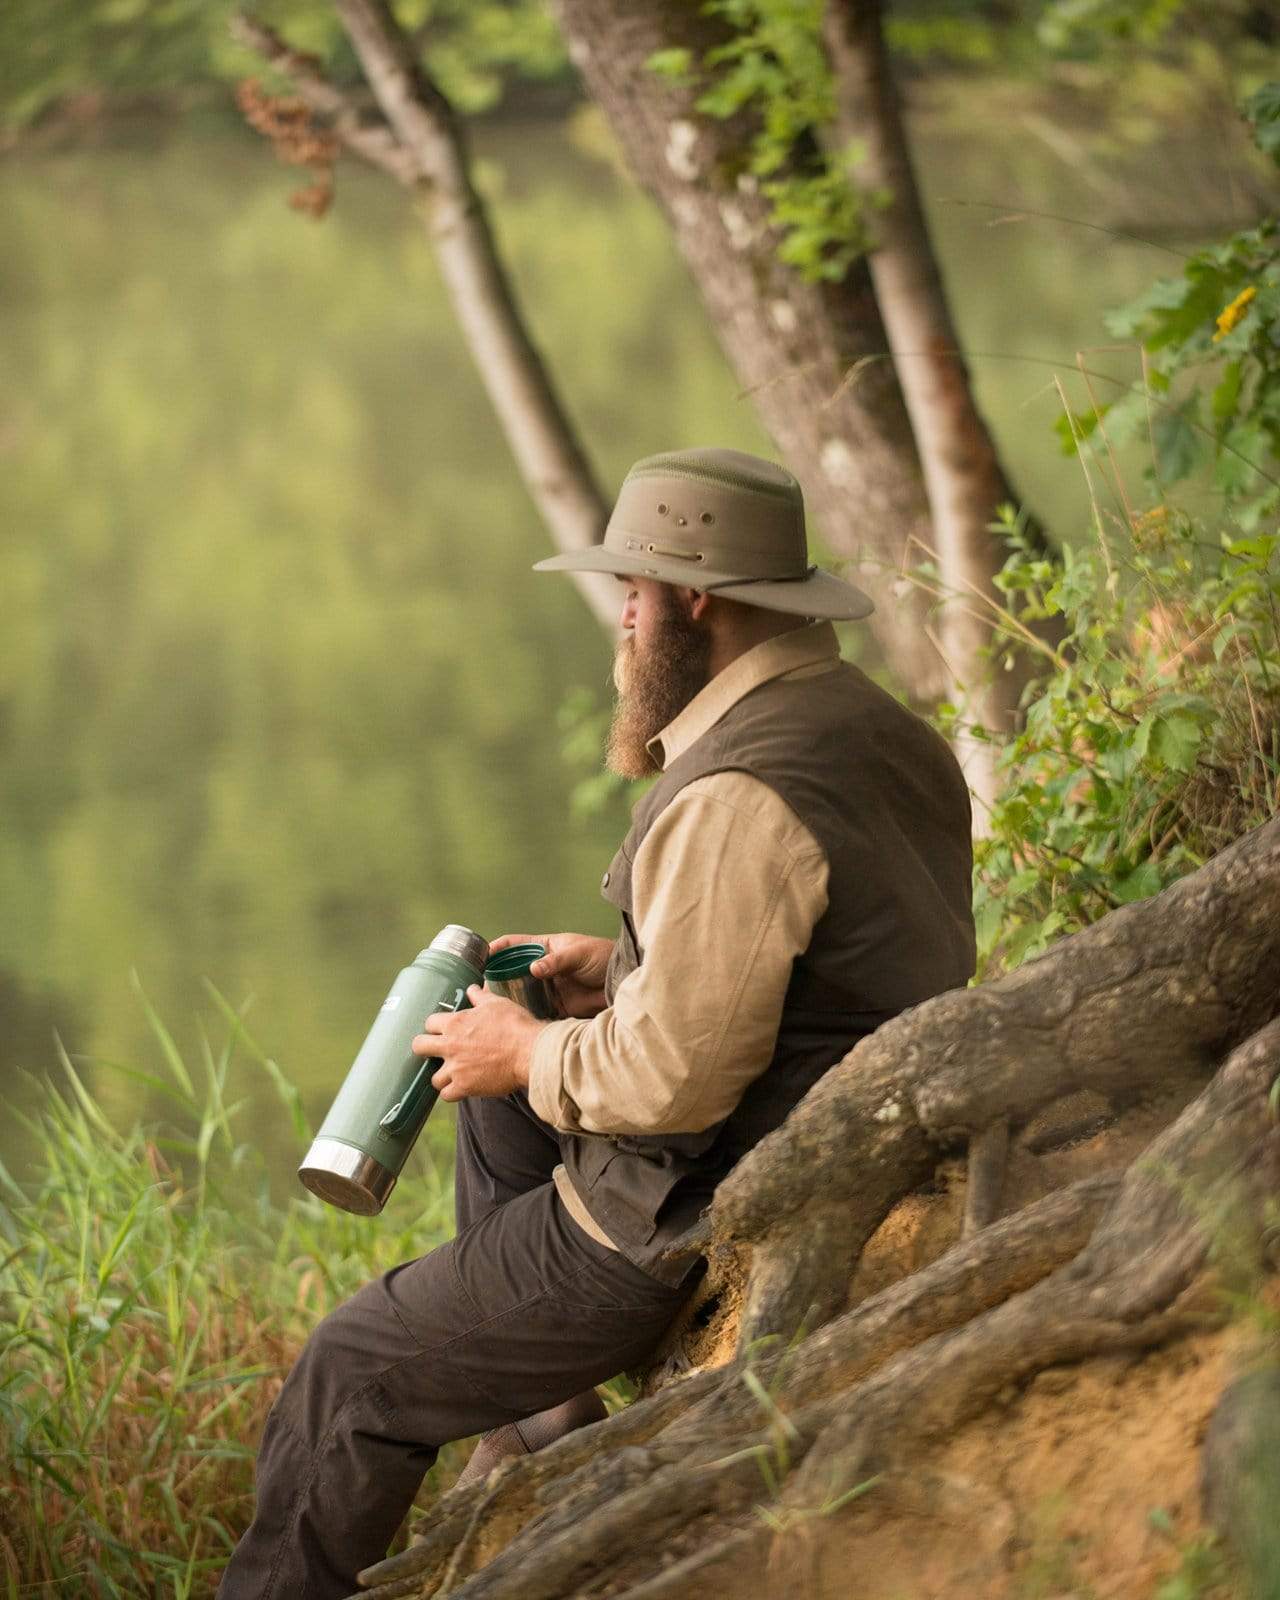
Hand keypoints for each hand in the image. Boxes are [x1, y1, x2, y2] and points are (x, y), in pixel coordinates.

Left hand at [412, 985, 541, 1101]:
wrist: (529, 1052)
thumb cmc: (515, 1025)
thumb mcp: (497, 1004)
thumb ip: (480, 997)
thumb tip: (472, 988)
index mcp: (455, 1023)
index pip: (429, 1023)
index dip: (435, 1026)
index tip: (442, 1030)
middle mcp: (450, 1046)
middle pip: (419, 1047)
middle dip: (425, 1048)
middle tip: (435, 1051)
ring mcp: (456, 1068)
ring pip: (433, 1077)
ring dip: (442, 1075)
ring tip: (452, 1073)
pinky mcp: (465, 1087)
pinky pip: (447, 1095)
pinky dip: (453, 1092)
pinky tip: (461, 1087)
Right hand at [488, 932, 614, 1018]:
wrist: (622, 981)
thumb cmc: (603, 958)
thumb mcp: (579, 953)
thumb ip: (556, 961)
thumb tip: (533, 969)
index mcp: (546, 947)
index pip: (515, 944)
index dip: (498, 948)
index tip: (482, 954)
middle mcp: (543, 967)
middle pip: (513, 970)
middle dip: (497, 976)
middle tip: (481, 985)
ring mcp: (548, 987)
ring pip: (521, 991)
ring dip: (508, 997)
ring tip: (490, 1005)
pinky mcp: (557, 1006)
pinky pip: (536, 1010)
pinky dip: (526, 1014)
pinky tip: (514, 1019)